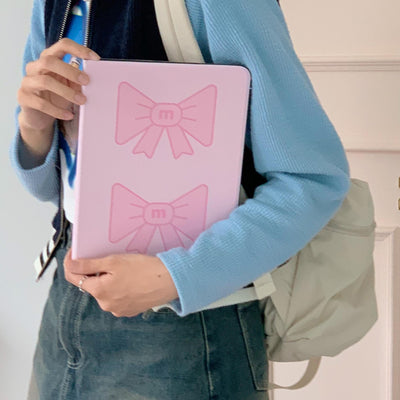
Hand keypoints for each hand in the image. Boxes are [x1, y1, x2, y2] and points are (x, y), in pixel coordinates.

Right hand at [17, 38, 99, 160]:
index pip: (62, 45)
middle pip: (49, 61)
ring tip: (82, 101)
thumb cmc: (55, 97)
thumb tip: (94, 77)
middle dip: (70, 71)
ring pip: (44, 81)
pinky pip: (41, 103)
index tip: (95, 58)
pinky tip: (69, 115)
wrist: (38, 117)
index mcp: (48, 59)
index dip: (78, 49)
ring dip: (66, 91)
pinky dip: (57, 110)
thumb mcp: (70, 87)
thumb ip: (78, 80)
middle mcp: (35, 67)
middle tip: (87, 81)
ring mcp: (27, 82)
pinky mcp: (24, 97)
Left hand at [63, 249, 178, 317]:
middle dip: (95, 272)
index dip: (72, 263)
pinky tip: (132, 279)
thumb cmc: (144, 269)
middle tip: (108, 257)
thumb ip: (89, 265)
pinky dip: (120, 288)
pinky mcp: (131, 310)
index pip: (74, 278)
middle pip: (92, 284)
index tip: (76, 252)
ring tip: (125, 268)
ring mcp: (119, 309)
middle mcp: (106, 305)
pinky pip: (118, 297)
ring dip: (109, 280)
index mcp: (99, 291)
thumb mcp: (114, 262)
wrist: (170, 281)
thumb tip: (70, 264)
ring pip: (106, 291)